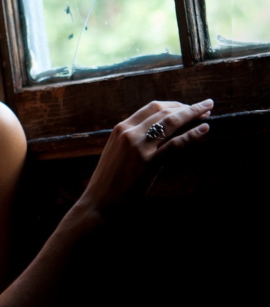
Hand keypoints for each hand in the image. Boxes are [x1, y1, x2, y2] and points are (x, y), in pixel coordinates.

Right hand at [80, 98, 212, 214]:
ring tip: (208, 113)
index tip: (189, 106)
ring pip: (170, 122)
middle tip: (206, 107)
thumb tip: (161, 133)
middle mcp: (128, 132)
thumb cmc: (109, 180)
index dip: (174, 104)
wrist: (99, 202)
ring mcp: (138, 146)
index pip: (152, 108)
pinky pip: (175, 144)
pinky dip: (192, 135)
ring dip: (192, 115)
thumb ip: (135, 140)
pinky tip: (205, 129)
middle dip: (187, 107)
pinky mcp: (148, 162)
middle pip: (163, 111)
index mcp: (120, 128)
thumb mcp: (118, 152)